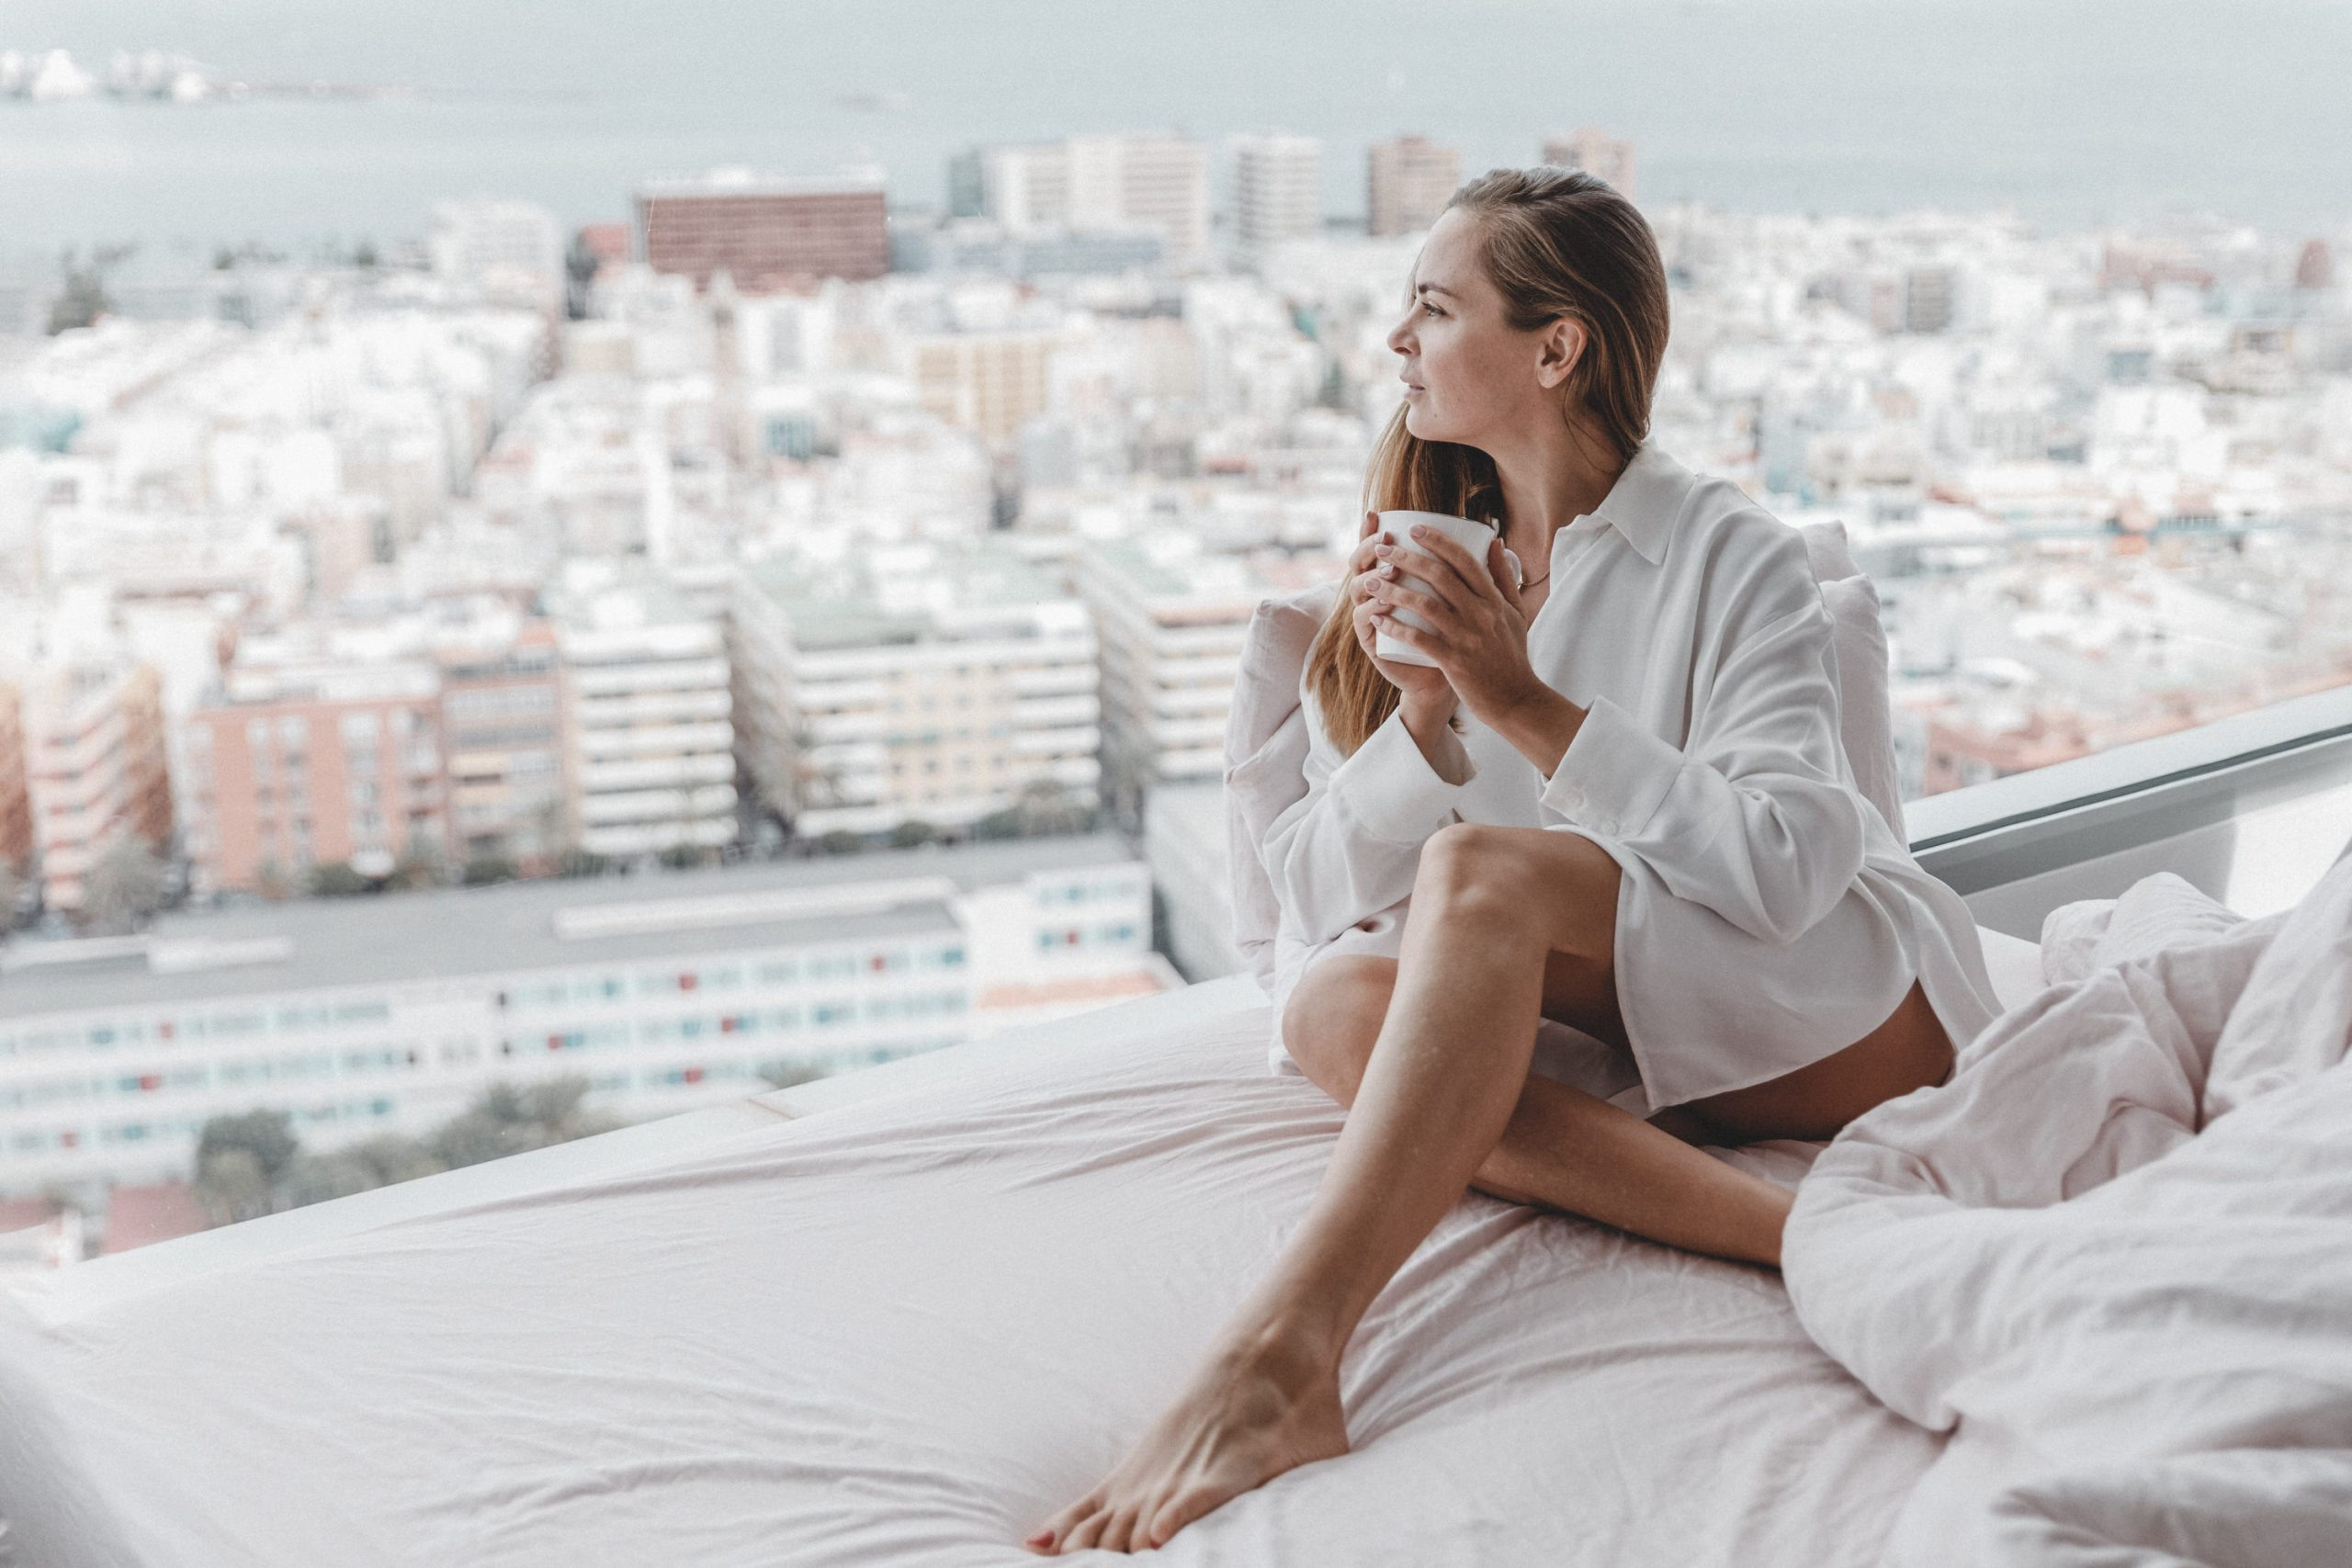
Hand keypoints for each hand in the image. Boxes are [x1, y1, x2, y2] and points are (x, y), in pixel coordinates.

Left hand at [1364, 520, 1545, 729]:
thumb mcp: (1515, 612)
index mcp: (1494, 600)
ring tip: (1371, 582)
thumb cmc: (1512, 655)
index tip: (1415, 528)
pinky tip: (1376, 617)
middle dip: (1407, 558)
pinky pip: (1418, 639)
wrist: (1516, 700)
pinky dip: (1395, 626)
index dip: (1438, 541)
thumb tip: (1495, 541)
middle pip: (1440, 576)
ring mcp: (1467, 638)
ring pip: (1425, 605)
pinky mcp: (1454, 662)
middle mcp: (1481, 614)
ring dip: (1394, 590)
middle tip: (1382, 549)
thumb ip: (1503, 577)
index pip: (1465, 561)